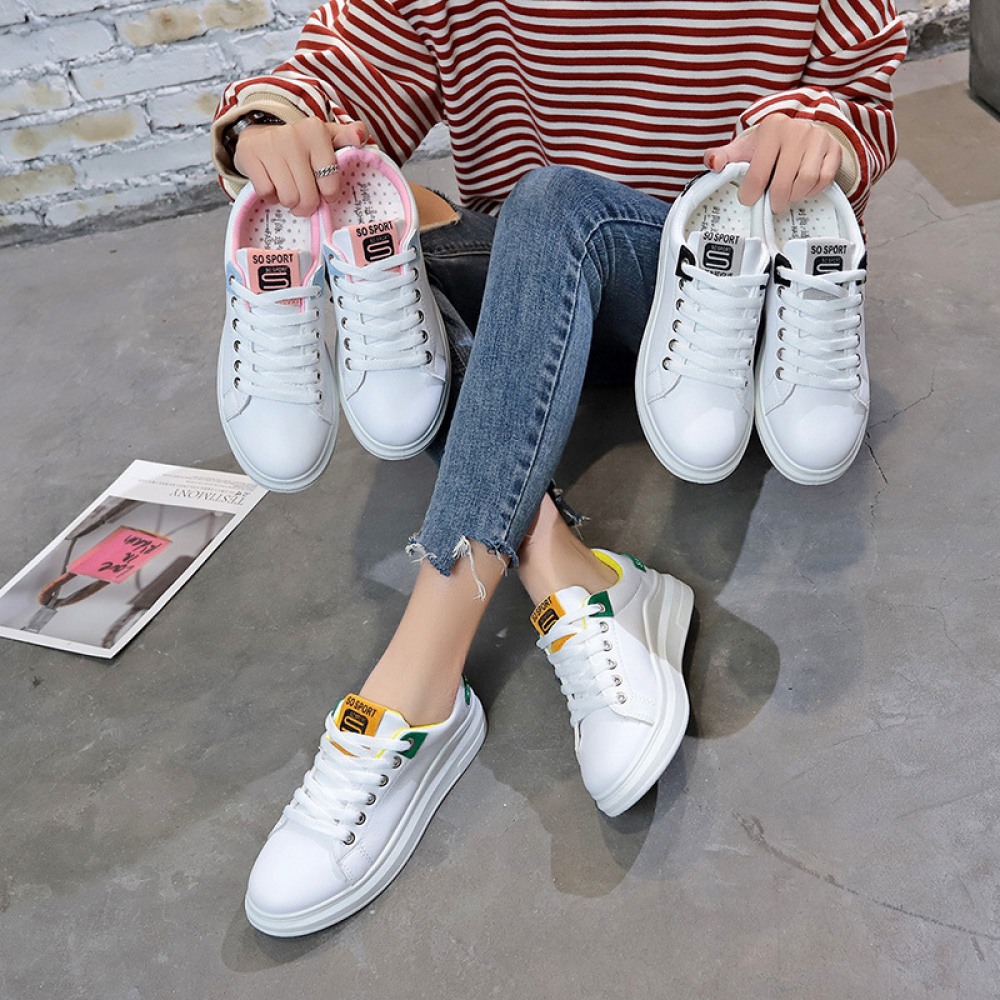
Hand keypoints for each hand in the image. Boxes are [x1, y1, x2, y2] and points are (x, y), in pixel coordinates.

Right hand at [233, 116, 369, 216]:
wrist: (260, 136)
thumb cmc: (302, 146)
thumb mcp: (328, 139)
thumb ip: (348, 137)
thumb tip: (361, 136)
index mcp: (316, 131)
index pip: (330, 184)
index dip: (328, 195)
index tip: (323, 190)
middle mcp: (293, 135)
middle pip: (307, 196)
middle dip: (306, 204)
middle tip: (304, 198)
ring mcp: (270, 144)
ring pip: (287, 198)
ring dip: (288, 201)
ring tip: (288, 188)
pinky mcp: (249, 154)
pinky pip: (266, 193)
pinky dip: (270, 196)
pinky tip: (272, 183)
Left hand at [704, 114, 842, 214]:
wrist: (798, 135)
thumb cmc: (767, 147)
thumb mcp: (744, 149)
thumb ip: (723, 157)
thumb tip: (712, 162)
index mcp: (772, 128)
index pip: (758, 172)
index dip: (751, 193)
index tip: (749, 199)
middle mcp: (797, 130)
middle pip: (784, 182)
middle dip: (775, 200)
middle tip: (772, 205)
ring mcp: (818, 138)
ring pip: (806, 182)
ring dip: (794, 196)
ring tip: (786, 196)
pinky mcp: (834, 149)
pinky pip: (824, 180)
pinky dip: (812, 190)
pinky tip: (802, 188)